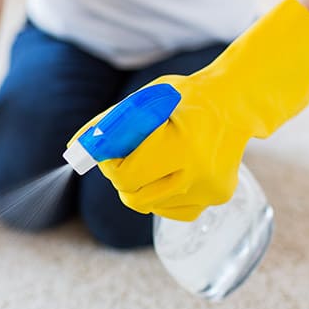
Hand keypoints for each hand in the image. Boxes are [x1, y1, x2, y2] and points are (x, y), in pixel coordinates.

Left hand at [75, 0, 308, 220]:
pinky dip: (161, 195)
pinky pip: (171, 210)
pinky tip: (172, 171)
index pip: (125, 175)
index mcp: (181, 144)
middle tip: (127, 155)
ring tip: (154, 158)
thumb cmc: (183, 98)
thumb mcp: (144, 101)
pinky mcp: (217, 199)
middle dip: (121, 177)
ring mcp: (211, 190)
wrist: (235, 104)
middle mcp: (200, 173)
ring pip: (149, 205)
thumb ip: (108, 125)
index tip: (109, 151)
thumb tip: (74, 150)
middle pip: (133, 196)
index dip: (109, 165)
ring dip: (140, 185)